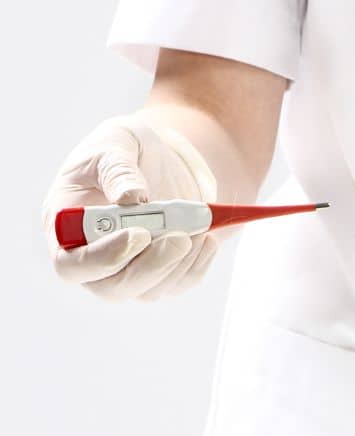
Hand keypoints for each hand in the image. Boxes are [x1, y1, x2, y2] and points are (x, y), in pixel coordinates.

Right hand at [43, 115, 218, 301]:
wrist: (156, 161)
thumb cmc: (122, 152)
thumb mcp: (114, 145)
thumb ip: (117, 170)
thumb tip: (131, 197)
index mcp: (66, 229)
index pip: (71, 265)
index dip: (103, 258)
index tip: (138, 234)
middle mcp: (93, 259)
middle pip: (114, 288)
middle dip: (152, 266)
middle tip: (181, 238)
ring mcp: (127, 271)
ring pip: (150, 291)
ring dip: (179, 262)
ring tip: (197, 225)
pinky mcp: (160, 274)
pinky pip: (179, 283)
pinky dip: (198, 263)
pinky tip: (207, 236)